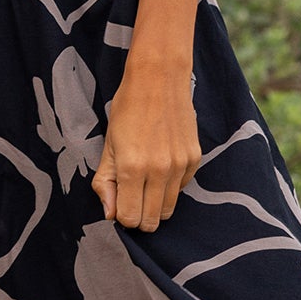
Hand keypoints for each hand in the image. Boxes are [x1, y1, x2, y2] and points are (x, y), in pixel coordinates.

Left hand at [92, 64, 201, 232]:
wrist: (159, 79)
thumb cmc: (128, 109)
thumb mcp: (109, 145)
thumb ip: (106, 182)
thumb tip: (110, 214)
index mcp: (131, 168)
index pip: (130, 218)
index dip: (123, 216)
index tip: (120, 203)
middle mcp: (159, 170)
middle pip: (152, 220)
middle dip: (140, 217)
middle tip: (132, 200)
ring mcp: (180, 165)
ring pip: (169, 209)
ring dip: (155, 205)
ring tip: (145, 186)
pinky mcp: (194, 159)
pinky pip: (181, 189)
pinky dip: (169, 187)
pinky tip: (160, 167)